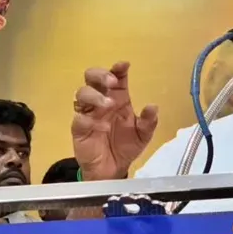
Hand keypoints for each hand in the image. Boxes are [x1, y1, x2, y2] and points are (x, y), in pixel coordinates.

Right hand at [72, 61, 157, 180]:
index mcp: (119, 98)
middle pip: (92, 78)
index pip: (116, 77)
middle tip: (112, 82)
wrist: (113, 169)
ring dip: (95, 96)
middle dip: (100, 75)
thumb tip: (153, 106)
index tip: (124, 65)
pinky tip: (102, 127)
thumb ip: (149, 121)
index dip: (118, 69)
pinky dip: (90, 120)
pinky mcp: (79, 129)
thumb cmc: (126, 145)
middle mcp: (101, 101)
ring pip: (81, 94)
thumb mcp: (143, 134)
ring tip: (109, 105)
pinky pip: (79, 119)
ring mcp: (88, 113)